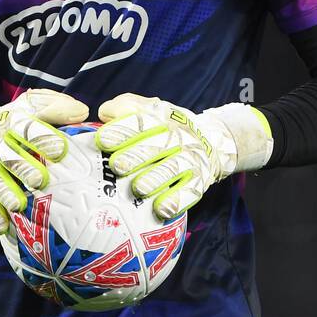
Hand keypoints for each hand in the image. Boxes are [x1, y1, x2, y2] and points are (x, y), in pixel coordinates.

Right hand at [0, 89, 88, 234]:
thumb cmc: (18, 119)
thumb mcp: (36, 104)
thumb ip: (57, 107)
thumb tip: (81, 112)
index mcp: (12, 122)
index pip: (25, 127)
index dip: (42, 138)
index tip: (60, 149)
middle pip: (7, 155)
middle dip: (23, 168)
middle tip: (40, 180)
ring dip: (4, 192)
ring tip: (17, 206)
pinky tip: (1, 226)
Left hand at [95, 94, 272, 218]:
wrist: (213, 141)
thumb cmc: (167, 128)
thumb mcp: (150, 111)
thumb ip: (125, 108)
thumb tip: (105, 111)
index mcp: (164, 117)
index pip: (143, 121)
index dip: (122, 130)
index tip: (102, 140)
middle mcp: (180, 137)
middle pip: (158, 145)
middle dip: (136, 156)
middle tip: (116, 166)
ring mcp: (192, 159)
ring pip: (174, 169)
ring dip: (155, 178)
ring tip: (138, 188)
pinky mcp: (201, 181)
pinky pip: (190, 192)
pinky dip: (177, 200)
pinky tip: (162, 209)